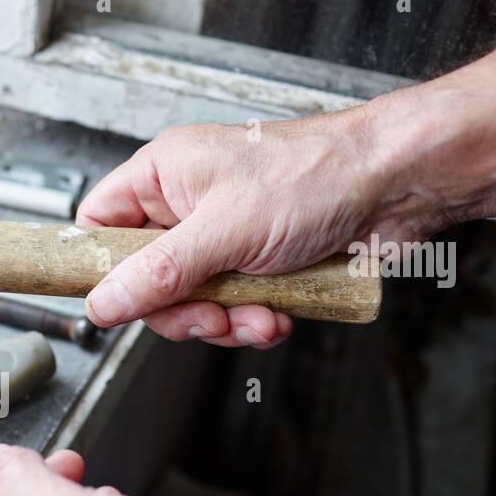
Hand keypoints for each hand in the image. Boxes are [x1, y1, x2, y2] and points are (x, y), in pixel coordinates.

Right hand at [78, 110, 385, 347]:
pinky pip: (232, 309)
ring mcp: (223, 237)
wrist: (397, 186)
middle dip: (182, 310)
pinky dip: (254, 320)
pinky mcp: (256, 264)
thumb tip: (103, 301)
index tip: (115, 303)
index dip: (99, 268)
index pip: (98, 225)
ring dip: (226, 321)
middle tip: (210, 314)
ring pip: (191, 302)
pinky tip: (279, 313)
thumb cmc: (318, 175)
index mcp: (163, 175)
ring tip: (260, 313)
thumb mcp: (224, 231)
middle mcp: (187, 205)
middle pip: (145, 280)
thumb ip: (158, 272)